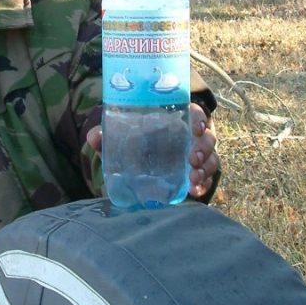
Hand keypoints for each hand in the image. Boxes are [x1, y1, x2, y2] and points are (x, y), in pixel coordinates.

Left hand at [85, 102, 218, 200]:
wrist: (141, 168)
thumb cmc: (136, 145)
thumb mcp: (122, 140)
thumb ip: (108, 137)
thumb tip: (93, 137)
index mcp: (177, 120)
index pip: (194, 113)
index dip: (199, 117)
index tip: (195, 127)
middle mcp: (192, 137)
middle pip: (208, 137)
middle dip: (204, 148)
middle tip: (193, 159)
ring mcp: (199, 156)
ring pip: (212, 158)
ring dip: (206, 168)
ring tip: (193, 178)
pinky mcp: (200, 175)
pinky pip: (209, 179)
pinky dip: (204, 185)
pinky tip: (195, 191)